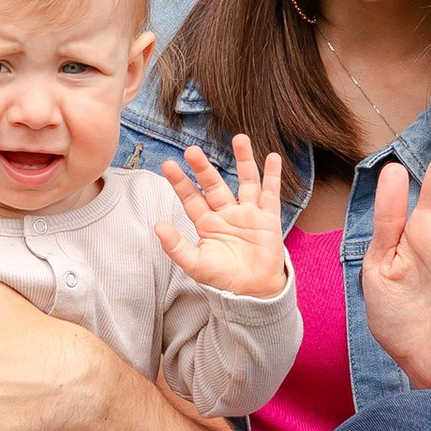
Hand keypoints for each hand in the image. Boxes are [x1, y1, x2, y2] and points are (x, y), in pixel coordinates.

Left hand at [158, 138, 286, 300]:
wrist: (253, 292)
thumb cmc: (223, 279)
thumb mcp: (195, 265)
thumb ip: (176, 246)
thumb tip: (157, 226)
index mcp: (207, 223)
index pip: (191, 198)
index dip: (180, 182)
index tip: (168, 165)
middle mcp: (226, 213)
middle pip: (214, 184)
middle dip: (204, 168)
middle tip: (192, 150)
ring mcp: (248, 213)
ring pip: (245, 181)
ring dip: (243, 160)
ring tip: (239, 138)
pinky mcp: (268, 218)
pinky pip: (270, 193)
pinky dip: (272, 176)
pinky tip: (273, 158)